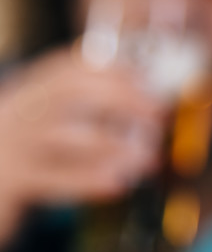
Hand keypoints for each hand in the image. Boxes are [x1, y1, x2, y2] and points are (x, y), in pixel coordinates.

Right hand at [0, 48, 164, 247]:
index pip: (68, 67)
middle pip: (69, 92)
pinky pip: (56, 179)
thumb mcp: (40, 119)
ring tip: (148, 155)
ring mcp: (16, 146)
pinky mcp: (16, 180)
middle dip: (121, 98)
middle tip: (156, 113)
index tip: (145, 79)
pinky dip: (90, 180)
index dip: (111, 70)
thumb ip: (78, 105)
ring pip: (67, 137)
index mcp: (27, 93)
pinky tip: (118, 184)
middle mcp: (19, 112)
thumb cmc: (23, 152)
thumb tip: (141, 101)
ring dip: (114, 144)